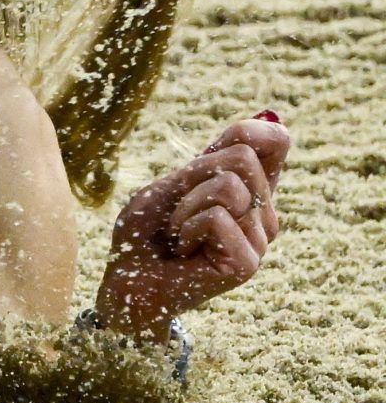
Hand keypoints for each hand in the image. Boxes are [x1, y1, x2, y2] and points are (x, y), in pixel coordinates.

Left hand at [95, 115, 290, 340]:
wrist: (128, 279)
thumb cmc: (148, 231)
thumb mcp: (174, 183)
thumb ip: (217, 158)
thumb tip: (272, 122)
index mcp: (250, 191)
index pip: (275, 142)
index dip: (249, 133)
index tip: (214, 149)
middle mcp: (263, 215)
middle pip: (243, 157)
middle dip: (194, 176)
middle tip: (178, 210)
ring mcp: (260, 240)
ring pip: (228, 188)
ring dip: (185, 206)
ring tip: (179, 233)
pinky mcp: (247, 263)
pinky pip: (216, 217)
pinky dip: (186, 227)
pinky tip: (184, 252)